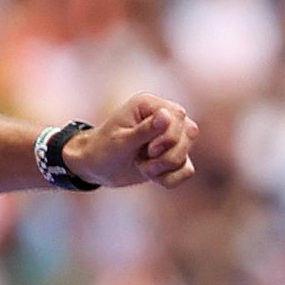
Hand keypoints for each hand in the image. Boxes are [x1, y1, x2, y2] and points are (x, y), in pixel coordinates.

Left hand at [69, 94, 202, 189]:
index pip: (178, 116)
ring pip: (187, 153)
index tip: (149, 150)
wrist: (94, 168)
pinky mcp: (173, 155)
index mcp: (149, 105)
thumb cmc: (101, 150)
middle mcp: (165, 117)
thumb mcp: (120, 142)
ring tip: (143, 168)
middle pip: (189, 134)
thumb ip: (144, 130)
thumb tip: (167, 115)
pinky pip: (186, 170)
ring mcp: (172, 137)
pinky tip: (153, 178)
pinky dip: (170, 178)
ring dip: (165, 168)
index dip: (169, 137)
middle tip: (142, 162)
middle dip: (167, 156)